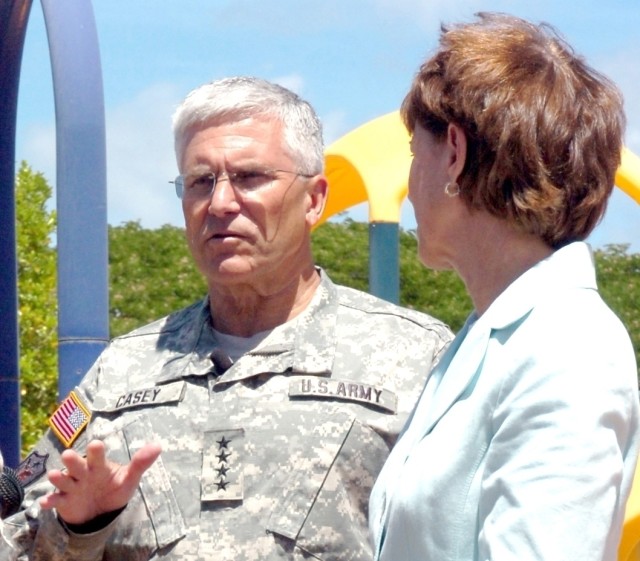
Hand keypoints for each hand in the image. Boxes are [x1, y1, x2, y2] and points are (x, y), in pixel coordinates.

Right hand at [40, 439, 160, 524]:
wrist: (101, 511)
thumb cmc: (114, 488)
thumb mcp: (128, 479)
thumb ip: (140, 463)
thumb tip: (158, 446)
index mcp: (99, 466)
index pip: (97, 455)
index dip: (96, 450)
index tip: (96, 445)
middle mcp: (83, 473)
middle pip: (77, 465)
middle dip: (73, 461)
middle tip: (68, 455)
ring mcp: (72, 486)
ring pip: (63, 480)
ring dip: (59, 477)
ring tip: (55, 475)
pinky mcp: (64, 501)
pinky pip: (55, 500)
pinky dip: (50, 501)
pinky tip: (45, 502)